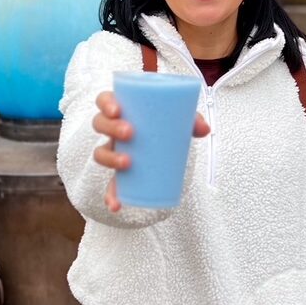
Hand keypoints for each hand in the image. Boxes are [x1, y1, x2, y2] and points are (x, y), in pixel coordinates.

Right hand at [92, 90, 209, 211]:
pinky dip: (111, 195)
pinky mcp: (119, 172)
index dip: (105, 103)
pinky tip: (116, 205)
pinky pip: (110, 184)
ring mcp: (114, 150)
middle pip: (100, 124)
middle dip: (111, 128)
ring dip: (110, 158)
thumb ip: (192, 121)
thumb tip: (205, 129)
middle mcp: (113, 129)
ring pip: (100, 152)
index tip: (118, 109)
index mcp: (123, 109)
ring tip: (127, 163)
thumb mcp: (179, 119)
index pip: (104, 100)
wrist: (166, 144)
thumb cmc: (167, 125)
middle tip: (130, 133)